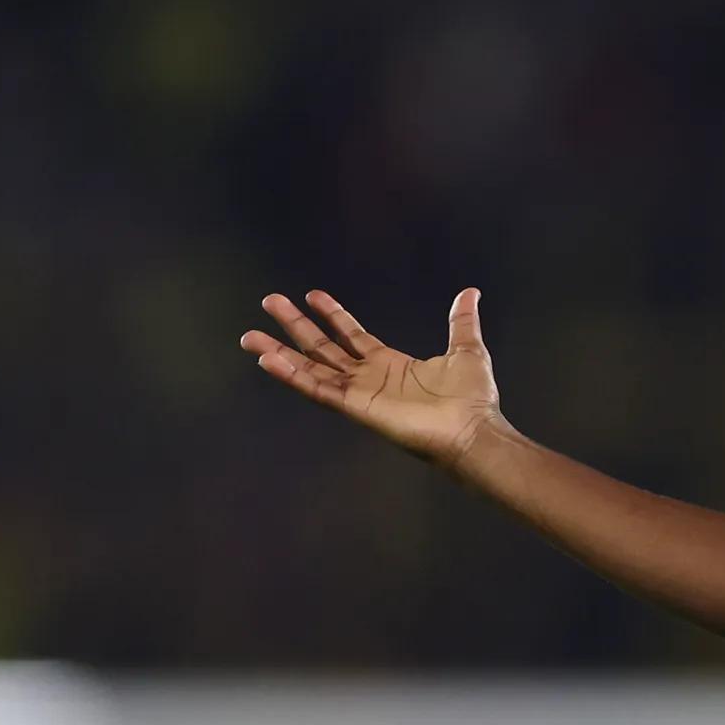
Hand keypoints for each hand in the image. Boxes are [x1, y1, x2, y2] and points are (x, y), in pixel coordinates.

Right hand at [241, 288, 506, 466]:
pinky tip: (268, 361)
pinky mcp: (356, 407)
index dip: (332, 315)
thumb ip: (460, 322)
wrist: (474, 431)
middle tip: (269, 301)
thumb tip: (470, 293)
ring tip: (250, 336)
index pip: (352, 335)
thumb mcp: (467, 350)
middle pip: (323, 348)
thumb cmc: (473, 399)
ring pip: (311, 368)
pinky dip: (293, 376)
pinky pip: (318, 389)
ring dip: (280, 353)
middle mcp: (369, 378)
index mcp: (390, 364)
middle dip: (295, 325)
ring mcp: (360, 393)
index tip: (311, 295)